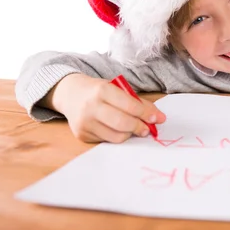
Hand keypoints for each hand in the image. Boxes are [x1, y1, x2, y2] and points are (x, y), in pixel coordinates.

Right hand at [43, 73, 165, 142]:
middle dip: (140, 127)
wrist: (70, 94)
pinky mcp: (82, 135)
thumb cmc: (99, 91)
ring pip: (117, 136)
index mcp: (102, 90)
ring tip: (132, 128)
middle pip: (123, 123)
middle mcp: (91, 106)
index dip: (147, 114)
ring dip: (130, 134)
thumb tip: (159, 118)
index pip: (130, 106)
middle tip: (147, 129)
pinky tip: (116, 128)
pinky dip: (116, 136)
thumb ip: (138, 102)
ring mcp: (85, 122)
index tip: (158, 119)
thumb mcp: (117, 89)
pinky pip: (107, 141)